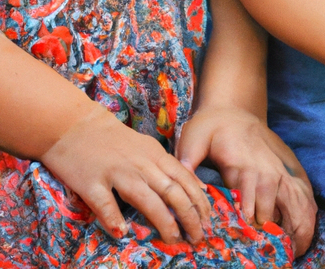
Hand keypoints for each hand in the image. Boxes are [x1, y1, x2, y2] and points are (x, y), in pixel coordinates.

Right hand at [41, 105, 210, 243]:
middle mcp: (141, 164)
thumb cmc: (113, 140)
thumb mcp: (146, 148)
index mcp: (155, 155)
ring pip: (146, 199)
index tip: (208, 219)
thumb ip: (166, 167)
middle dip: (188, 215)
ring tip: (173, 239)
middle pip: (171, 191)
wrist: (76, 126)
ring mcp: (117, 173)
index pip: (184, 179)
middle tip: (198, 236)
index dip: (198, 200)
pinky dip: (114, 218)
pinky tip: (122, 233)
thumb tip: (191, 187)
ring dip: (162, 220)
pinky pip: (105, 203)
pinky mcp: (91, 182)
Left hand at [177, 105, 316, 255]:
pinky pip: (305, 194)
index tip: (250, 240)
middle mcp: (269, 169)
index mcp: (246, 165)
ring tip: (297, 250)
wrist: (232, 108)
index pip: (253, 200)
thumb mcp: (193, 140)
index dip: (253, 223)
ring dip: (301, 226)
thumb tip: (182, 193)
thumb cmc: (210, 127)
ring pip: (300, 200)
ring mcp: (282, 169)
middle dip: (280, 232)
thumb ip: (187, 164)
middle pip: (281, 204)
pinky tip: (304, 235)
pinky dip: (308, 214)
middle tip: (276, 255)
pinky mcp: (288, 169)